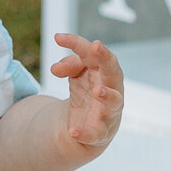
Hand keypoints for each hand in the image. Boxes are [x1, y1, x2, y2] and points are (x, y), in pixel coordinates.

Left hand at [50, 33, 123, 151]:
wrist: (89, 126)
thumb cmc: (87, 92)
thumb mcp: (77, 74)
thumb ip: (69, 65)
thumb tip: (56, 68)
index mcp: (105, 72)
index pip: (94, 53)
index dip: (77, 43)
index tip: (57, 37)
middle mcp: (112, 89)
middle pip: (113, 71)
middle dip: (106, 58)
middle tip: (96, 46)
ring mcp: (109, 111)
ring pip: (114, 102)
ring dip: (107, 96)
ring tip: (98, 91)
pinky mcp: (101, 133)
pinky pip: (95, 134)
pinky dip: (85, 133)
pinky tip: (73, 132)